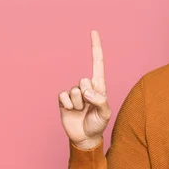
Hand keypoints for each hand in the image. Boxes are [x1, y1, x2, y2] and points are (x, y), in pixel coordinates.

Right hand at [58, 30, 111, 148]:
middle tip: (89, 106)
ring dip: (79, 104)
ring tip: (82, 111)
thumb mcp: (105, 113)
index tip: (93, 31)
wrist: (85, 137)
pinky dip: (68, 105)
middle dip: (88, 95)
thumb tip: (86, 90)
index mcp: (99, 86)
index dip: (95, 47)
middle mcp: (86, 86)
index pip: (97, 63)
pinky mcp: (63, 100)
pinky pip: (63, 96)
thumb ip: (100, 100)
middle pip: (84, 80)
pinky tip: (72, 111)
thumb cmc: (98, 123)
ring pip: (75, 91)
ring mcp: (74, 93)